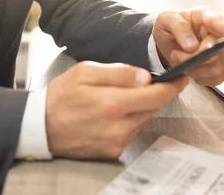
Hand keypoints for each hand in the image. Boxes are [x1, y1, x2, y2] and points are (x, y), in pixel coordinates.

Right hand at [45, 61, 187, 159]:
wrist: (41, 126)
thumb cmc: (62, 95)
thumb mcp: (85, 72)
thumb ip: (117, 73)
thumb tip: (145, 76)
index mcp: (113, 103)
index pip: (155, 95)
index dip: (172, 86)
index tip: (182, 77)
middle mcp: (119, 127)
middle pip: (152, 108)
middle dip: (156, 93)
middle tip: (153, 81)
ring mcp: (117, 142)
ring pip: (143, 119)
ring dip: (142, 106)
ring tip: (126, 94)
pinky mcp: (113, 151)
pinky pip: (133, 131)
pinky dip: (131, 118)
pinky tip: (116, 110)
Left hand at [152, 6, 223, 85]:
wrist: (167, 41)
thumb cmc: (169, 26)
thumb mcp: (166, 20)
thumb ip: (179, 28)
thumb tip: (192, 46)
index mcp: (205, 16)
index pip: (218, 22)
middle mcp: (216, 32)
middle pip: (218, 50)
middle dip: (195, 57)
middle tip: (176, 55)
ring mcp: (222, 49)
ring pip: (218, 66)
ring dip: (196, 70)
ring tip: (181, 62)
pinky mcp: (221, 64)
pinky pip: (218, 77)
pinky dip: (203, 78)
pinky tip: (192, 71)